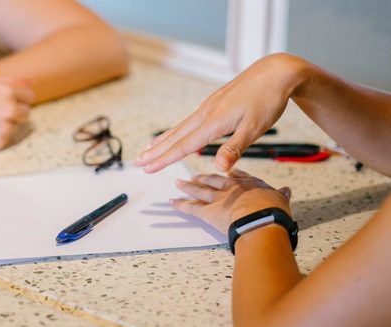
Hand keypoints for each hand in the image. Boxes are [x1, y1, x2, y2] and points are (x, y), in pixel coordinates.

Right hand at [0, 75, 34, 150]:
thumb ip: (8, 81)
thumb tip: (30, 83)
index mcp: (6, 90)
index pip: (29, 96)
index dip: (19, 98)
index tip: (9, 101)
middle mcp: (9, 108)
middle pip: (26, 112)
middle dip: (15, 112)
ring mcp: (5, 126)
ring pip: (16, 126)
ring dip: (6, 124)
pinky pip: (6, 138)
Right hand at [135, 53, 309, 172]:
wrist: (276, 72)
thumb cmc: (268, 100)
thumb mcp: (255, 128)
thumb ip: (234, 149)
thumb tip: (218, 168)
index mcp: (213, 122)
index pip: (184, 145)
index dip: (164, 159)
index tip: (147, 168)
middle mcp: (205, 113)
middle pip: (175, 136)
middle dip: (155, 151)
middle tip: (137, 162)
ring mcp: (208, 107)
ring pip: (179, 128)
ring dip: (162, 141)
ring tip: (146, 150)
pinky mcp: (213, 103)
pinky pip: (188, 121)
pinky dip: (175, 131)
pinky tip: (174, 134)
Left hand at [171, 170, 291, 233]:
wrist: (261, 221)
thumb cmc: (273, 212)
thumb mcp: (281, 200)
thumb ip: (281, 195)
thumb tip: (287, 190)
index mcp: (249, 184)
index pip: (238, 176)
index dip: (231, 174)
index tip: (226, 172)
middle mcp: (231, 188)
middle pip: (214, 180)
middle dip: (204, 178)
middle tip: (195, 177)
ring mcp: (218, 199)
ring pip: (199, 191)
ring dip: (188, 187)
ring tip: (179, 183)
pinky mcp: (208, 212)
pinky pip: (190, 208)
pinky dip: (180, 205)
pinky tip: (172, 202)